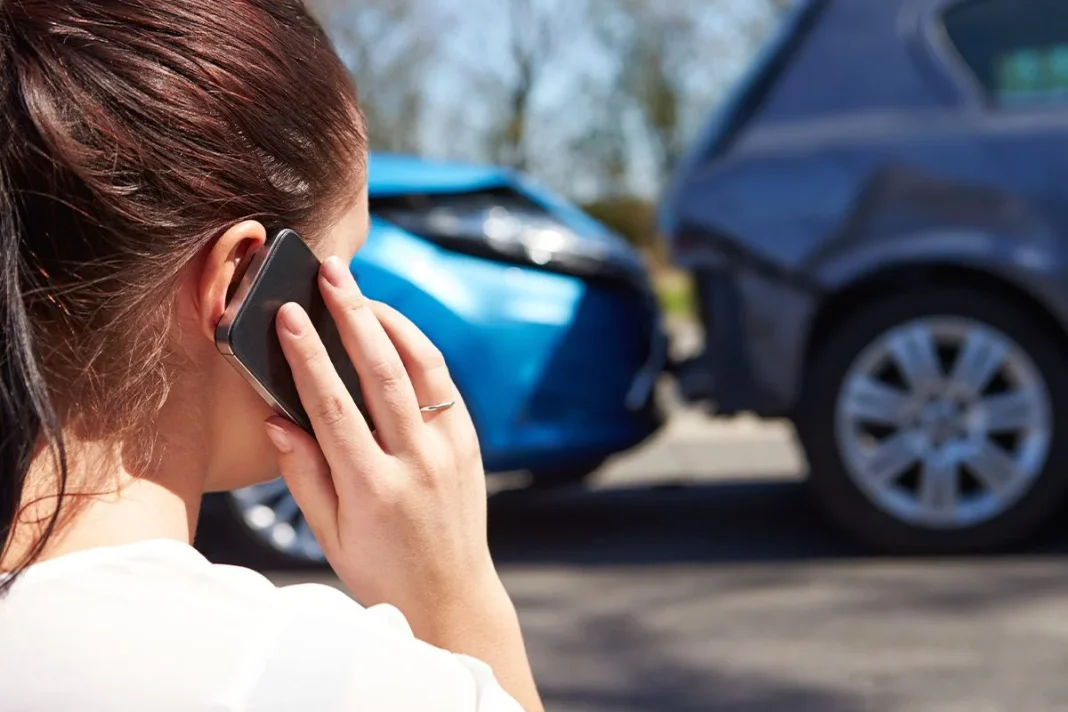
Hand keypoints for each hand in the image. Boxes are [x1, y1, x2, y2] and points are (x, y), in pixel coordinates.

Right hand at [261, 256, 500, 632]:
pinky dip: (417, 349)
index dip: (308, 356)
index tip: (288, 315)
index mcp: (373, 489)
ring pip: (422, 367)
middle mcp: (417, 463)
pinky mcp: (469, 443)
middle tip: (331, 273)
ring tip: (359, 290)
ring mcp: (450, 450)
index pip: (334, 407)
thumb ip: (303, 475)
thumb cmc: (380, 569)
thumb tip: (276, 418)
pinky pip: (442, 383)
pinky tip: (392, 328)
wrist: (451, 595)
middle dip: (352, 314)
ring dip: (389, 320)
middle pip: (382, 372)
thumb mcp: (329, 535)